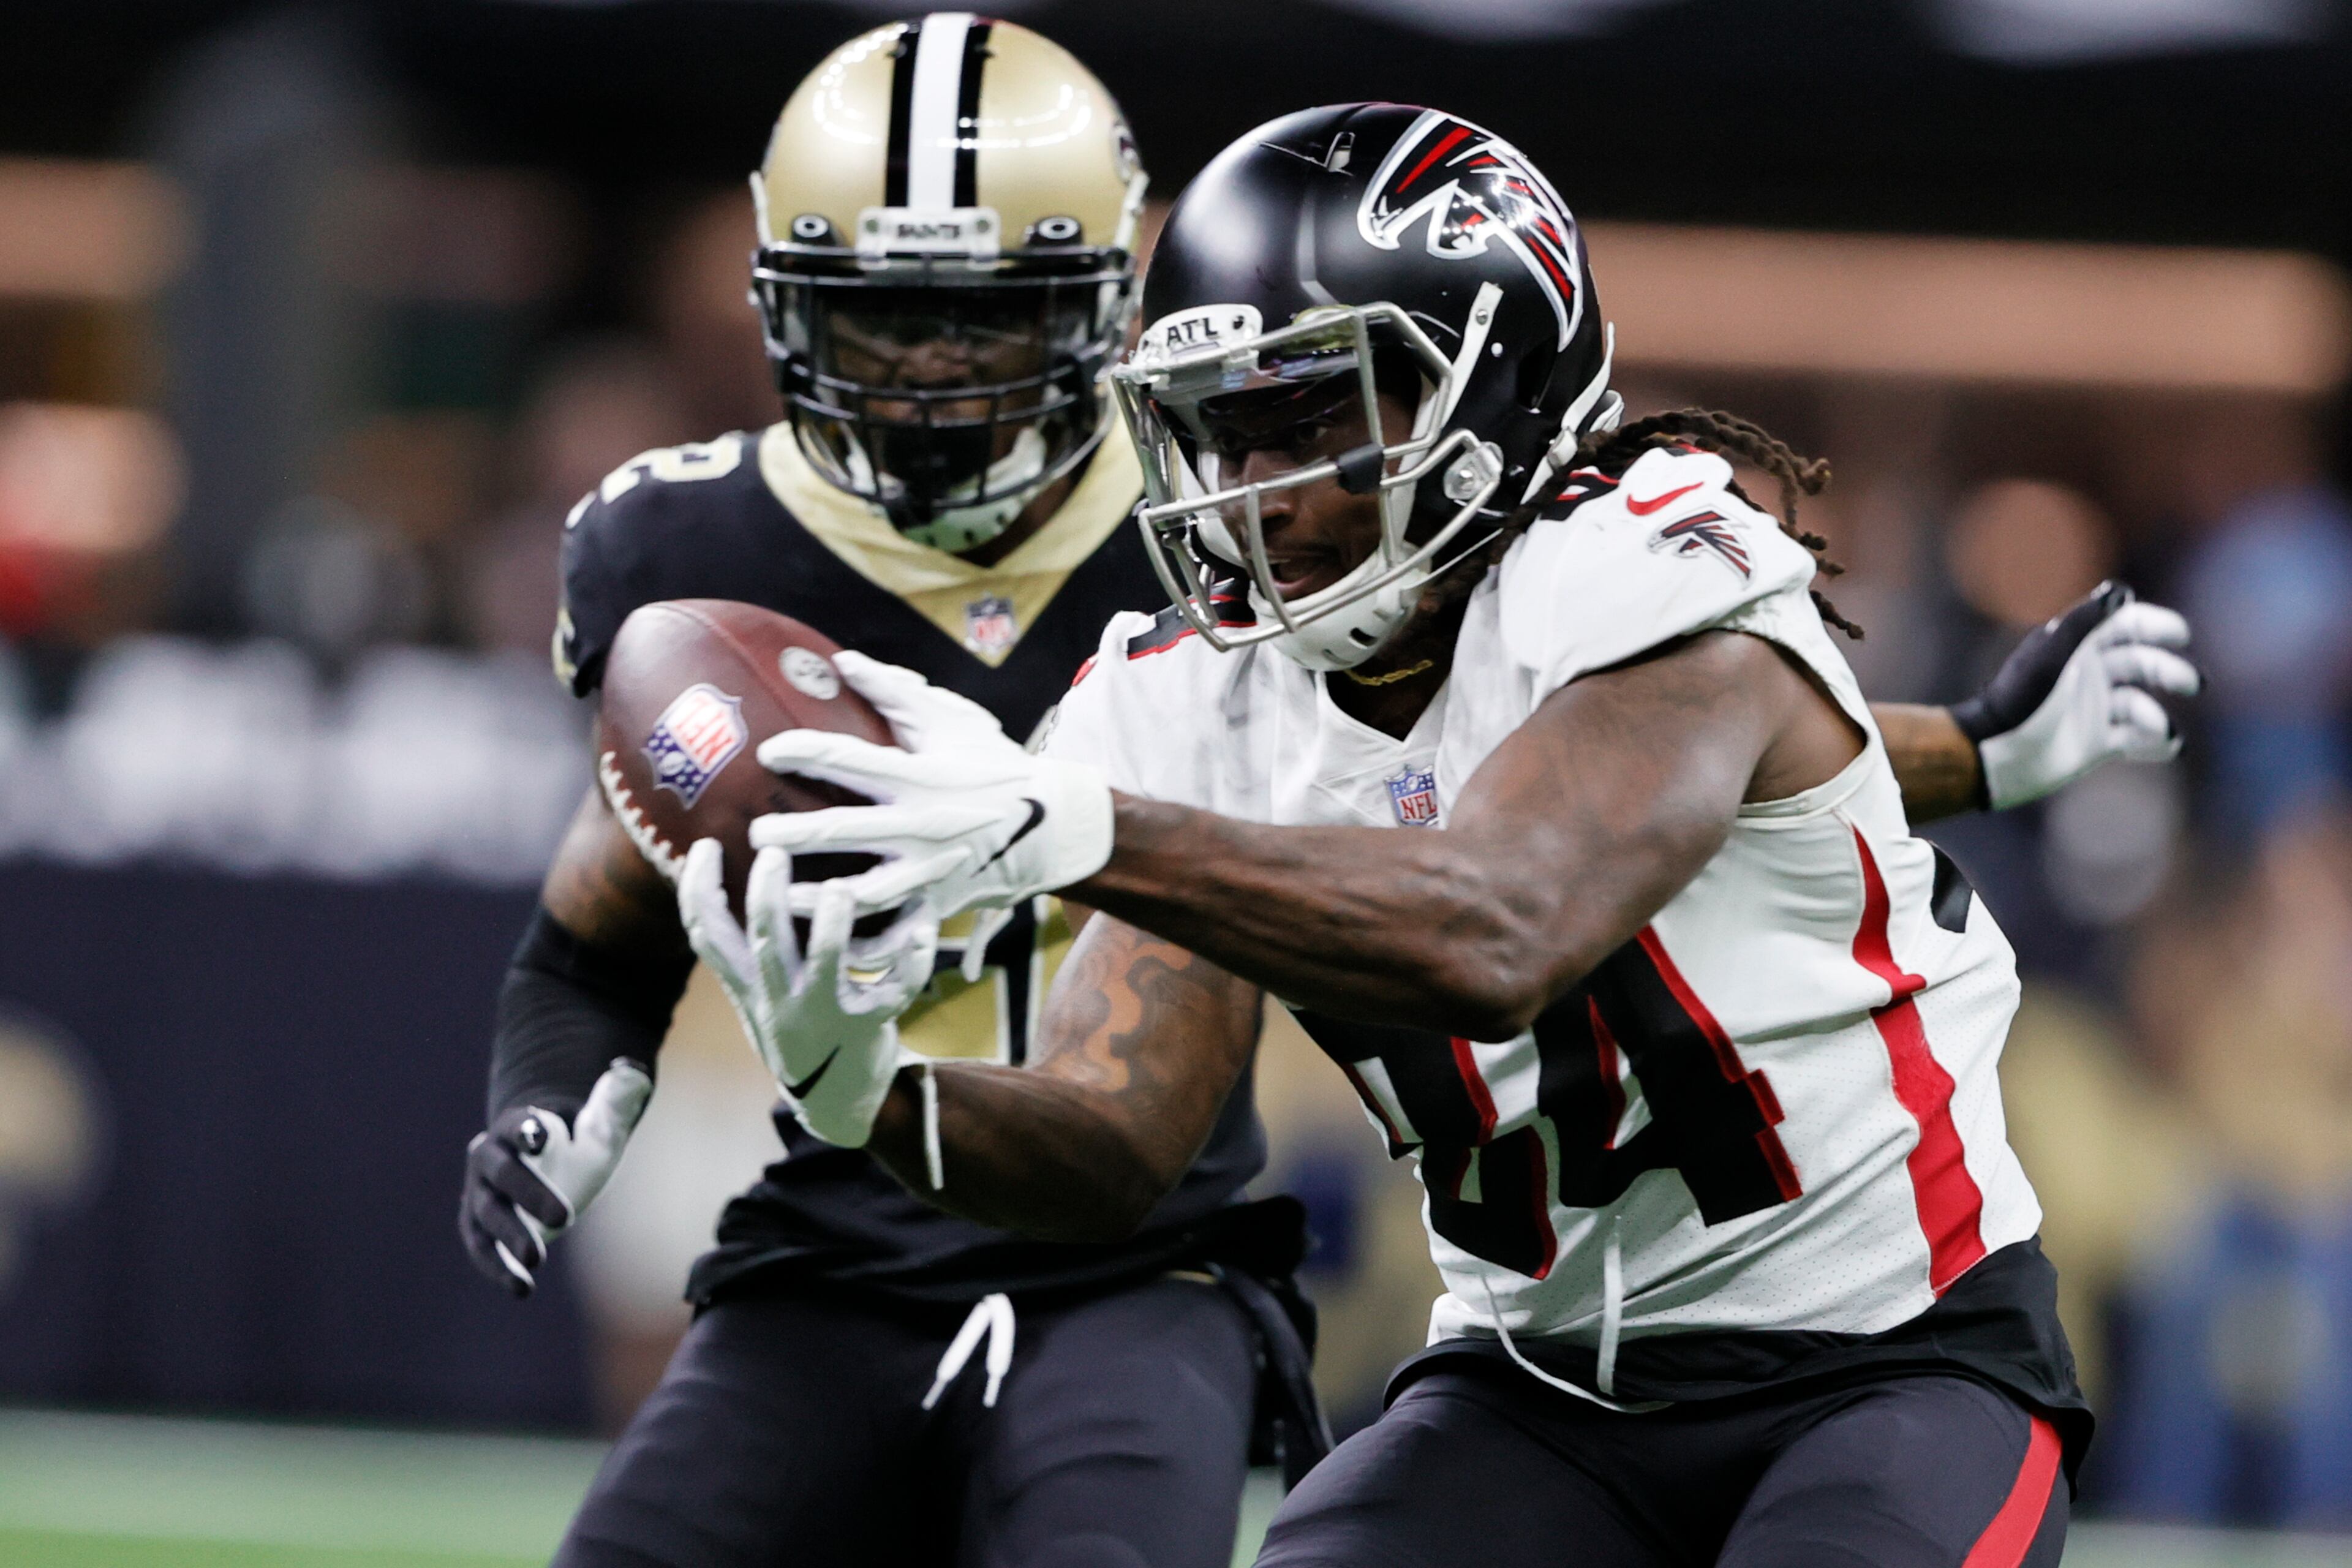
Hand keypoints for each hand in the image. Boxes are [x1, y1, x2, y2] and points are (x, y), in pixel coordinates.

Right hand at [459, 1059, 651, 1296]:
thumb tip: (631, 1070)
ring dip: (510, 1237)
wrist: (545, 1168)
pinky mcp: (480, 1229)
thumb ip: (614, 1100)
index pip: (515, 1125)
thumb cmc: (573, 1143)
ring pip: (487, 1216)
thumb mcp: (600, 1123)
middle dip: (530, 1194)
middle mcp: (490, 1159)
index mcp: (517, 1127)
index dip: (524, 1129)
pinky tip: (522, 1287)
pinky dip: (498, 1267)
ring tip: (537, 1259)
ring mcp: (481, 1195)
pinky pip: (483, 1249)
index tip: (538, 1135)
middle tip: (565, 1217)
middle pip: (503, 1174)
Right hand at [676, 835, 936, 1146]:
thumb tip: (719, 882)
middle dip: (767, 899)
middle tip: (774, 853)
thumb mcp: (758, 997)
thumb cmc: (798, 1028)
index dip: (698, 891)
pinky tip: (924, 927)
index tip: (705, 844)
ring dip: (832, 927)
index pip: (709, 937)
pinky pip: (895, 991)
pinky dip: (912, 959)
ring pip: (825, 968)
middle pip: (766, 944)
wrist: (835, 1102)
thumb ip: (745, 952)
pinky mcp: (870, 1026)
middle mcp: (781, 1001)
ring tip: (839, 890)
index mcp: (751, 987)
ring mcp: (825, 1016)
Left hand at [750, 651, 1112, 920]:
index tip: (768, 752)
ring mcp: (932, 872)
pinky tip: (823, 943)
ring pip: (863, 894)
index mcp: (922, 777)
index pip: (852, 760)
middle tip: (754, 834)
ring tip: (773, 895)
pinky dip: (861, 945)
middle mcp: (924, 826)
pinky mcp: (940, 905)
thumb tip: (844, 661)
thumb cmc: (997, 766)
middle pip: (846, 831)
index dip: (805, 751)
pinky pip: (896, 933)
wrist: (1055, 826)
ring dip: (813, 898)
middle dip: (793, 834)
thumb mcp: (954, 722)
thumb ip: (896, 692)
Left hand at [1951, 581, 2199, 809]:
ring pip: (2141, 705)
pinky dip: (2155, 742)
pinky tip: (2168, 745)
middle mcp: (2090, 675)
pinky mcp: (2097, 743)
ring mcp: (2094, 710)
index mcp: (2078, 647)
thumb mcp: (2053, 655)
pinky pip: (2136, 740)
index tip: (2180, 634)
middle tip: (2194, 683)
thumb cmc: (2021, 698)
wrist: (1996, 752)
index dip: (2155, 625)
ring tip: (2161, 729)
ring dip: (2156, 716)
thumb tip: (2121, 590)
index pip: (2126, 625)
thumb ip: (2086, 621)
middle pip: (2142, 664)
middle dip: (2169, 671)